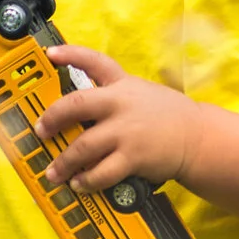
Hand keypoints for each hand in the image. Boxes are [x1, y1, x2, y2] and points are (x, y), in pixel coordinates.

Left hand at [33, 44, 205, 196]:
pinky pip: (101, 172)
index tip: (50, 54)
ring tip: (54, 172)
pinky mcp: (133, 156)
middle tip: (41, 131)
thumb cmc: (168, 116)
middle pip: (75, 105)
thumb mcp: (143, 93)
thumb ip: (114, 98)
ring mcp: (126, 131)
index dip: (70, 55)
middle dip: (52, 119)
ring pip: (83, 146)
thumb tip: (80, 114)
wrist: (198, 137)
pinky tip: (79, 184)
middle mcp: (121, 103)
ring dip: (64, 162)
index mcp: (123, 84)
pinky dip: (86, 180)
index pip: (94, 61)